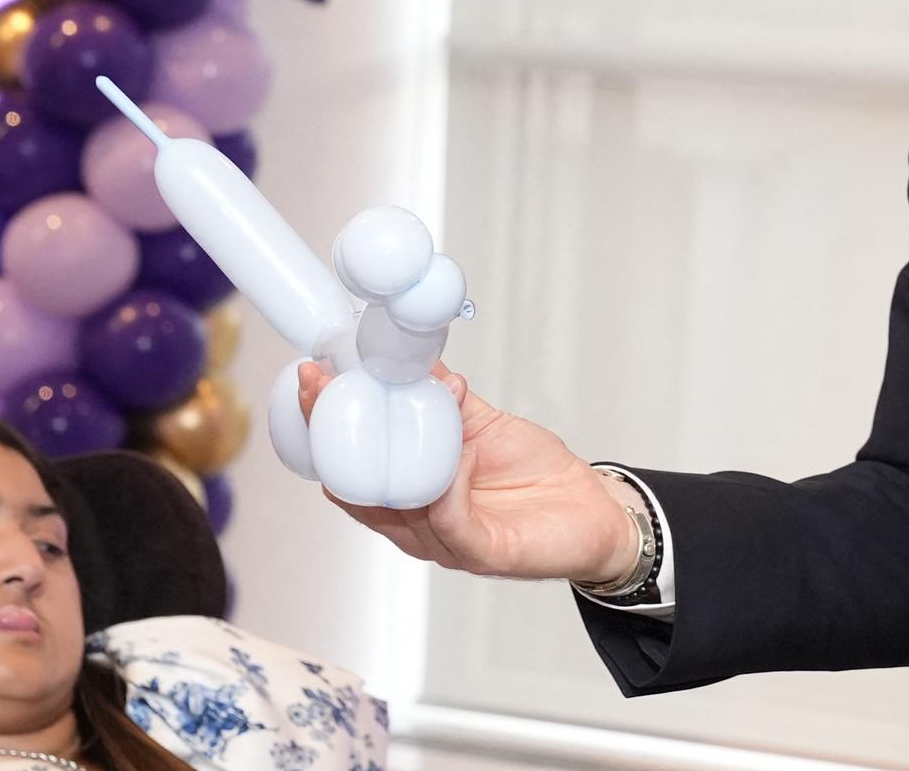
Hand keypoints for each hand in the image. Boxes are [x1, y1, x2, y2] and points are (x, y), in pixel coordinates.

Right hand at [296, 360, 641, 584]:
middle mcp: (416, 524)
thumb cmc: (537, 476)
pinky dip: (451, 482)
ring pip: (396, 506)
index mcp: (408, 494)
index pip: (350, 466)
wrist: (595, 513)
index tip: (313, 376)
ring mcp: (445, 542)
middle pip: (357, 487)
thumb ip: (444, 398)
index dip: (323, 426)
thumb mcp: (483, 424)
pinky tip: (462, 449)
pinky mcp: (482, 553)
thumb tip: (411, 354)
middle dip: (332, 434)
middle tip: (322, 385)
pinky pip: (451, 522)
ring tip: (381, 398)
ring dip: (388, 451)